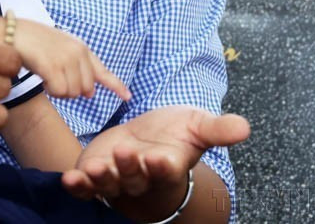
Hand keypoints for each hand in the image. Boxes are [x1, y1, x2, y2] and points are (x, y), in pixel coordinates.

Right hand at [14, 19, 130, 100]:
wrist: (9, 32)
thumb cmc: (31, 42)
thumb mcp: (59, 49)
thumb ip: (77, 68)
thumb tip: (90, 93)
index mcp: (80, 47)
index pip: (102, 70)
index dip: (116, 85)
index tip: (128, 97)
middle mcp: (77, 52)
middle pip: (85, 89)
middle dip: (70, 90)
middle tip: (53, 78)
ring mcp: (66, 58)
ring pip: (72, 93)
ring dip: (58, 91)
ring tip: (45, 75)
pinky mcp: (52, 66)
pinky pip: (59, 92)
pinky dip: (49, 90)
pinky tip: (41, 78)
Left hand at [61, 106, 248, 218]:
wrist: (148, 140)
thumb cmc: (175, 134)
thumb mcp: (197, 126)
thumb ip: (217, 129)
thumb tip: (245, 127)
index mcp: (168, 166)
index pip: (167, 170)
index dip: (163, 166)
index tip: (161, 158)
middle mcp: (142, 178)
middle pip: (136, 178)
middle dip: (131, 167)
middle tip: (126, 151)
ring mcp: (117, 180)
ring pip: (110, 185)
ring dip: (102, 178)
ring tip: (96, 167)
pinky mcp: (96, 175)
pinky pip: (87, 187)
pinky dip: (78, 186)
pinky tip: (69, 178)